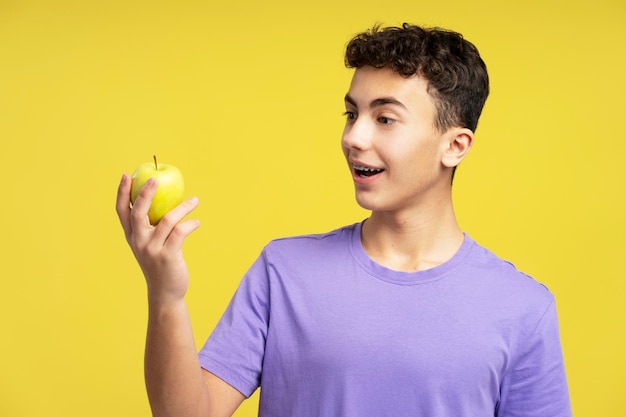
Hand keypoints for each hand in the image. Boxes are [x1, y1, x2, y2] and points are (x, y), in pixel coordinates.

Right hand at [116, 174, 199, 304]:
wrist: (165, 292)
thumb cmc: (160, 263)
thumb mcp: (150, 244)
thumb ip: (151, 226)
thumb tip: (164, 199)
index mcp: (132, 236)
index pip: (122, 211)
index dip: (122, 193)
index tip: (126, 175)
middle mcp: (139, 242)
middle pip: (138, 213)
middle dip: (145, 194)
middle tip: (155, 179)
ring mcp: (152, 250)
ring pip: (166, 220)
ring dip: (183, 208)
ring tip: (195, 200)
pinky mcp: (168, 256)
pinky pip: (180, 233)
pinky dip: (191, 224)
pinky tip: (197, 222)